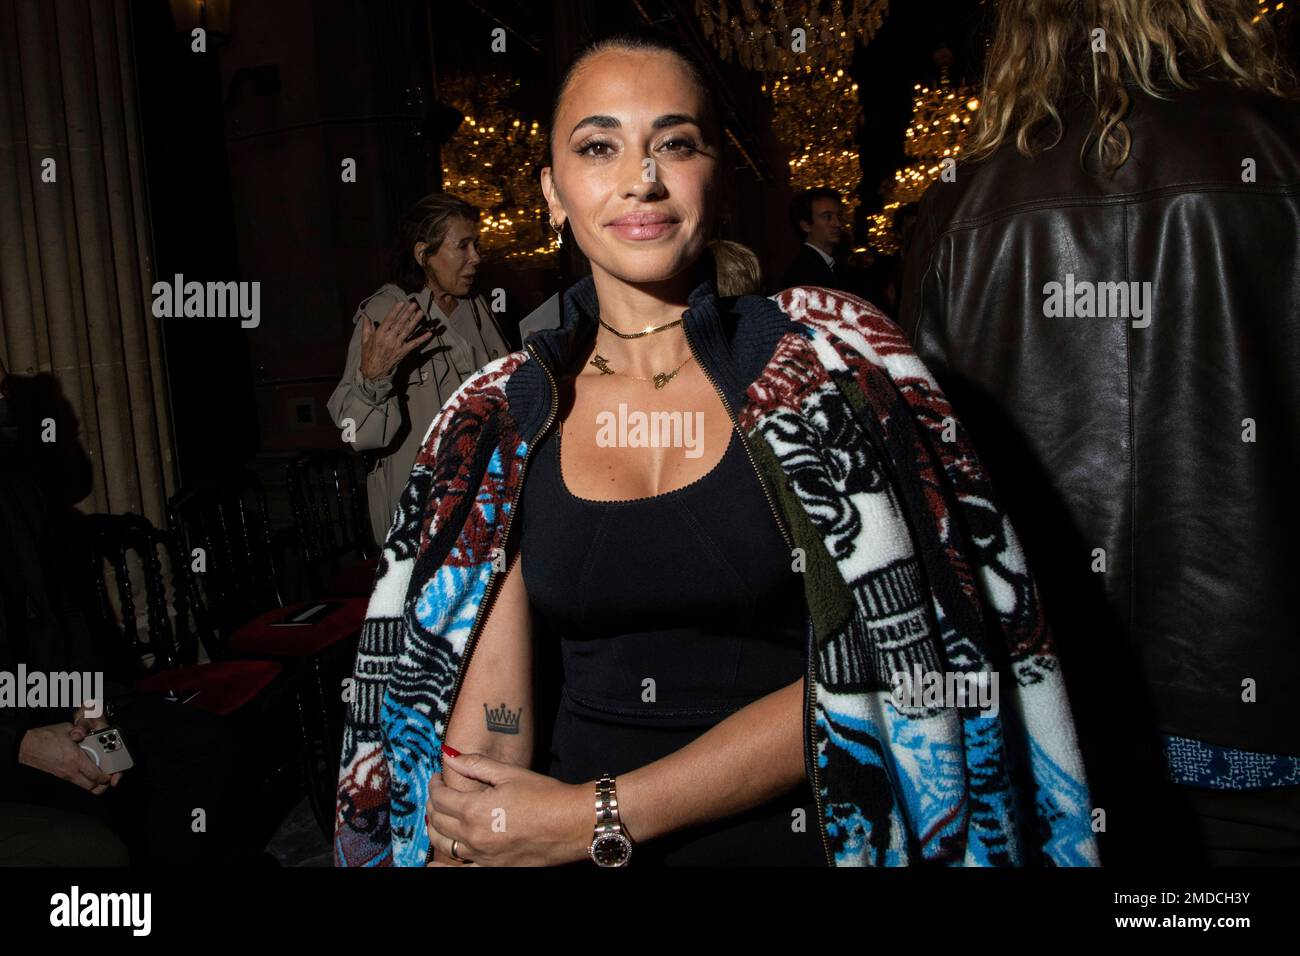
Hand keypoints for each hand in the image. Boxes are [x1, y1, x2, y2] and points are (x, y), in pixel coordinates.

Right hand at [17, 723, 119, 794]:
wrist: (26, 746)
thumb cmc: (46, 737)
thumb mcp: (68, 729)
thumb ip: (82, 732)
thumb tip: (90, 732)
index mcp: (76, 759)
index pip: (96, 775)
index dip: (107, 777)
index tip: (112, 774)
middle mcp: (71, 771)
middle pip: (92, 787)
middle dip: (102, 785)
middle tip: (108, 778)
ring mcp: (64, 776)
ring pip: (83, 788)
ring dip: (93, 785)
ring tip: (99, 777)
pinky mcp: (59, 776)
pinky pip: (75, 783)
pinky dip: (83, 781)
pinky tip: (86, 772)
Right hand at [359, 298, 442, 380]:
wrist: (374, 371)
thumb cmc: (368, 355)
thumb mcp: (365, 340)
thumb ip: (366, 326)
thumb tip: (365, 315)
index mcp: (380, 334)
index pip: (389, 320)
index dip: (396, 311)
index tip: (401, 303)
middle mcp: (390, 339)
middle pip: (400, 323)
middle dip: (408, 313)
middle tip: (414, 304)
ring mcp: (398, 345)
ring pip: (408, 331)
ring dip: (415, 321)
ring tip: (421, 313)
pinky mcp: (404, 352)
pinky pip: (414, 344)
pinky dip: (422, 338)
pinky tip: (429, 333)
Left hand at [425, 751, 589, 866]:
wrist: (573, 824)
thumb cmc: (545, 795)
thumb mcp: (510, 773)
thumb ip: (475, 764)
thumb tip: (448, 755)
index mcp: (475, 809)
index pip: (440, 797)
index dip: (434, 785)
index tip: (438, 777)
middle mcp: (473, 836)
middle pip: (438, 821)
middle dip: (433, 805)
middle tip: (439, 795)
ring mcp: (483, 856)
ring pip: (444, 846)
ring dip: (436, 830)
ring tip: (439, 819)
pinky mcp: (495, 868)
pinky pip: (461, 871)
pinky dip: (442, 866)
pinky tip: (433, 864)